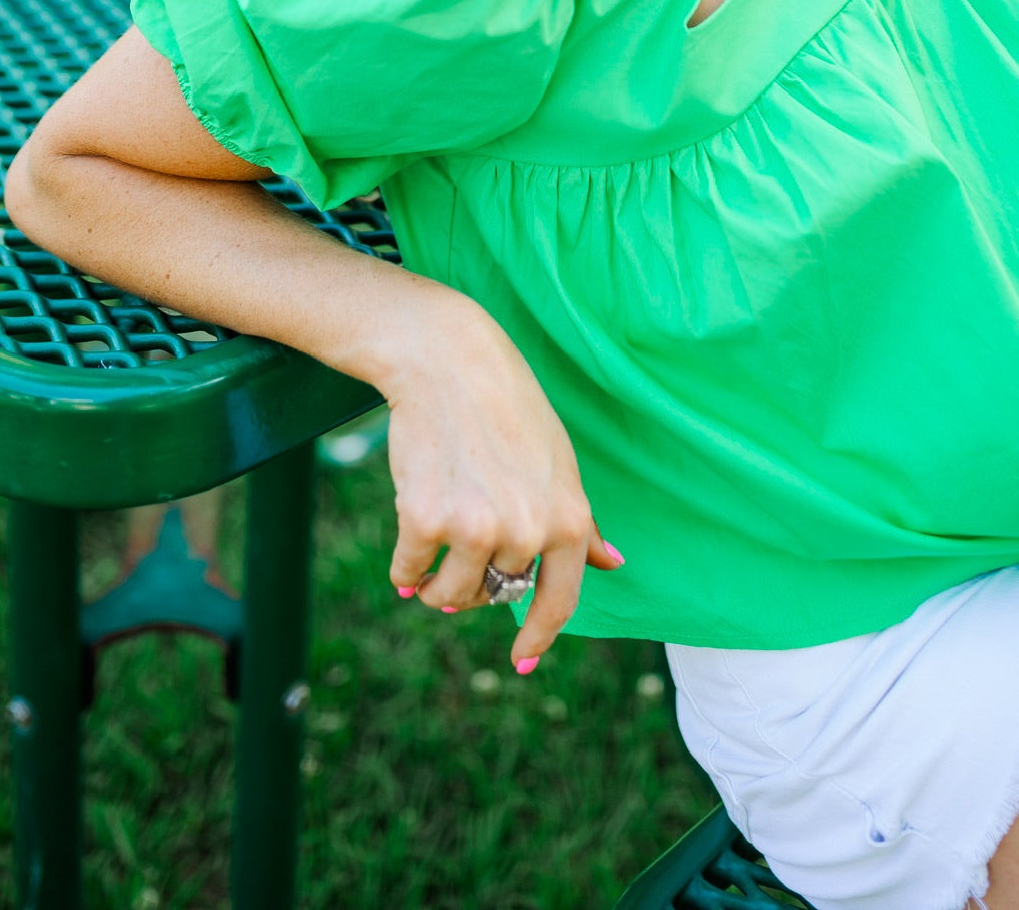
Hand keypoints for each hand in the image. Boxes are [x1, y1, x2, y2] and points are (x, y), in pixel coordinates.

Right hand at [380, 294, 623, 670]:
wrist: (449, 361)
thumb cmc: (509, 409)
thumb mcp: (561, 462)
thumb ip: (583, 521)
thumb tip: (614, 563)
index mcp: (569, 520)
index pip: (559, 600)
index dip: (537, 635)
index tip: (521, 658)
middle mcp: (527, 531)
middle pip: (495, 595)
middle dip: (475, 584)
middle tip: (464, 536)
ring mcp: (476, 529)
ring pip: (450, 593)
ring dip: (435, 583)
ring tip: (434, 540)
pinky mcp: (425, 520)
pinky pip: (410, 571)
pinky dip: (404, 565)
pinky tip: (407, 536)